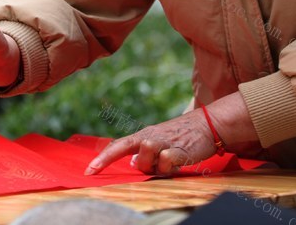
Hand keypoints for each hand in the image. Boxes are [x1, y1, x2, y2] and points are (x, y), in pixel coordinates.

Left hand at [85, 93, 259, 174]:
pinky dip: (170, 166)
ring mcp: (165, 142)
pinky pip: (167, 161)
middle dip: (143, 166)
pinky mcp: (180, 149)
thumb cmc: (180, 136)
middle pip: (133, 155)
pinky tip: (179, 161)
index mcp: (143, 136)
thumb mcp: (158, 141)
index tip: (89, 171)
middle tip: (159, 165)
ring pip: (147, 156)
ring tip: (170, 163)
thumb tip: (133, 163)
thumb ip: (144, 153)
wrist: (206, 125)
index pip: (118, 146)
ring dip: (157, 166)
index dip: (103, 159)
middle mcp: (150, 137)